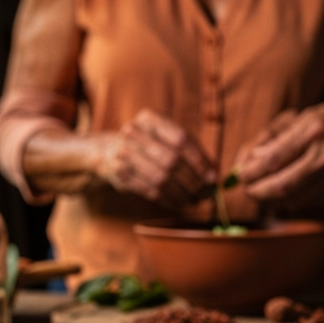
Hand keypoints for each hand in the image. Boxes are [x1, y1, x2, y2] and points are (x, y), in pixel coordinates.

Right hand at [94, 109, 216, 208]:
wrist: (109, 151)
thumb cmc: (149, 144)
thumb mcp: (167, 138)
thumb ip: (192, 151)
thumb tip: (214, 175)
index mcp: (150, 118)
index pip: (181, 140)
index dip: (200, 161)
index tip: (212, 178)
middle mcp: (134, 132)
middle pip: (172, 161)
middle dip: (192, 181)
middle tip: (205, 194)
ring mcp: (123, 153)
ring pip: (160, 179)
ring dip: (181, 194)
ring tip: (194, 201)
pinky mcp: (119, 173)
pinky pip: (149, 191)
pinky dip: (168, 200)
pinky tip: (178, 204)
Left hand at [232, 95, 323, 208]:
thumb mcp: (305, 115)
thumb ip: (274, 138)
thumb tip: (247, 162)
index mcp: (315, 130)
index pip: (271, 160)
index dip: (248, 172)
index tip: (237, 174)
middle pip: (280, 188)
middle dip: (256, 192)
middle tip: (246, 188)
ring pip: (293, 200)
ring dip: (272, 197)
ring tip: (266, 186)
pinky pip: (310, 201)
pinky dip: (294, 198)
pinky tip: (292, 186)